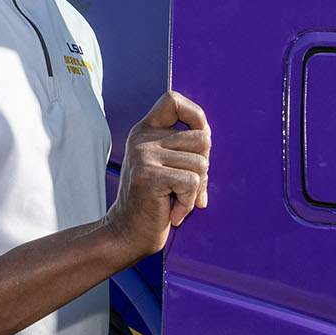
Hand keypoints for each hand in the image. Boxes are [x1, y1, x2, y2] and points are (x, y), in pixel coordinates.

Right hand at [103, 91, 209, 260]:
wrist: (127, 234)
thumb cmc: (152, 202)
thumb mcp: (165, 166)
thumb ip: (182, 148)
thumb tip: (208, 135)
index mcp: (145, 131)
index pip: (172, 100)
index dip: (194, 115)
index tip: (197, 140)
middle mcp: (142, 139)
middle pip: (201, 138)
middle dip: (204, 166)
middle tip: (187, 187)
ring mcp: (143, 156)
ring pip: (201, 163)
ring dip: (196, 190)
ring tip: (176, 200)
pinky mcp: (149, 177)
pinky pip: (192, 182)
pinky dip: (189, 203)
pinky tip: (173, 212)